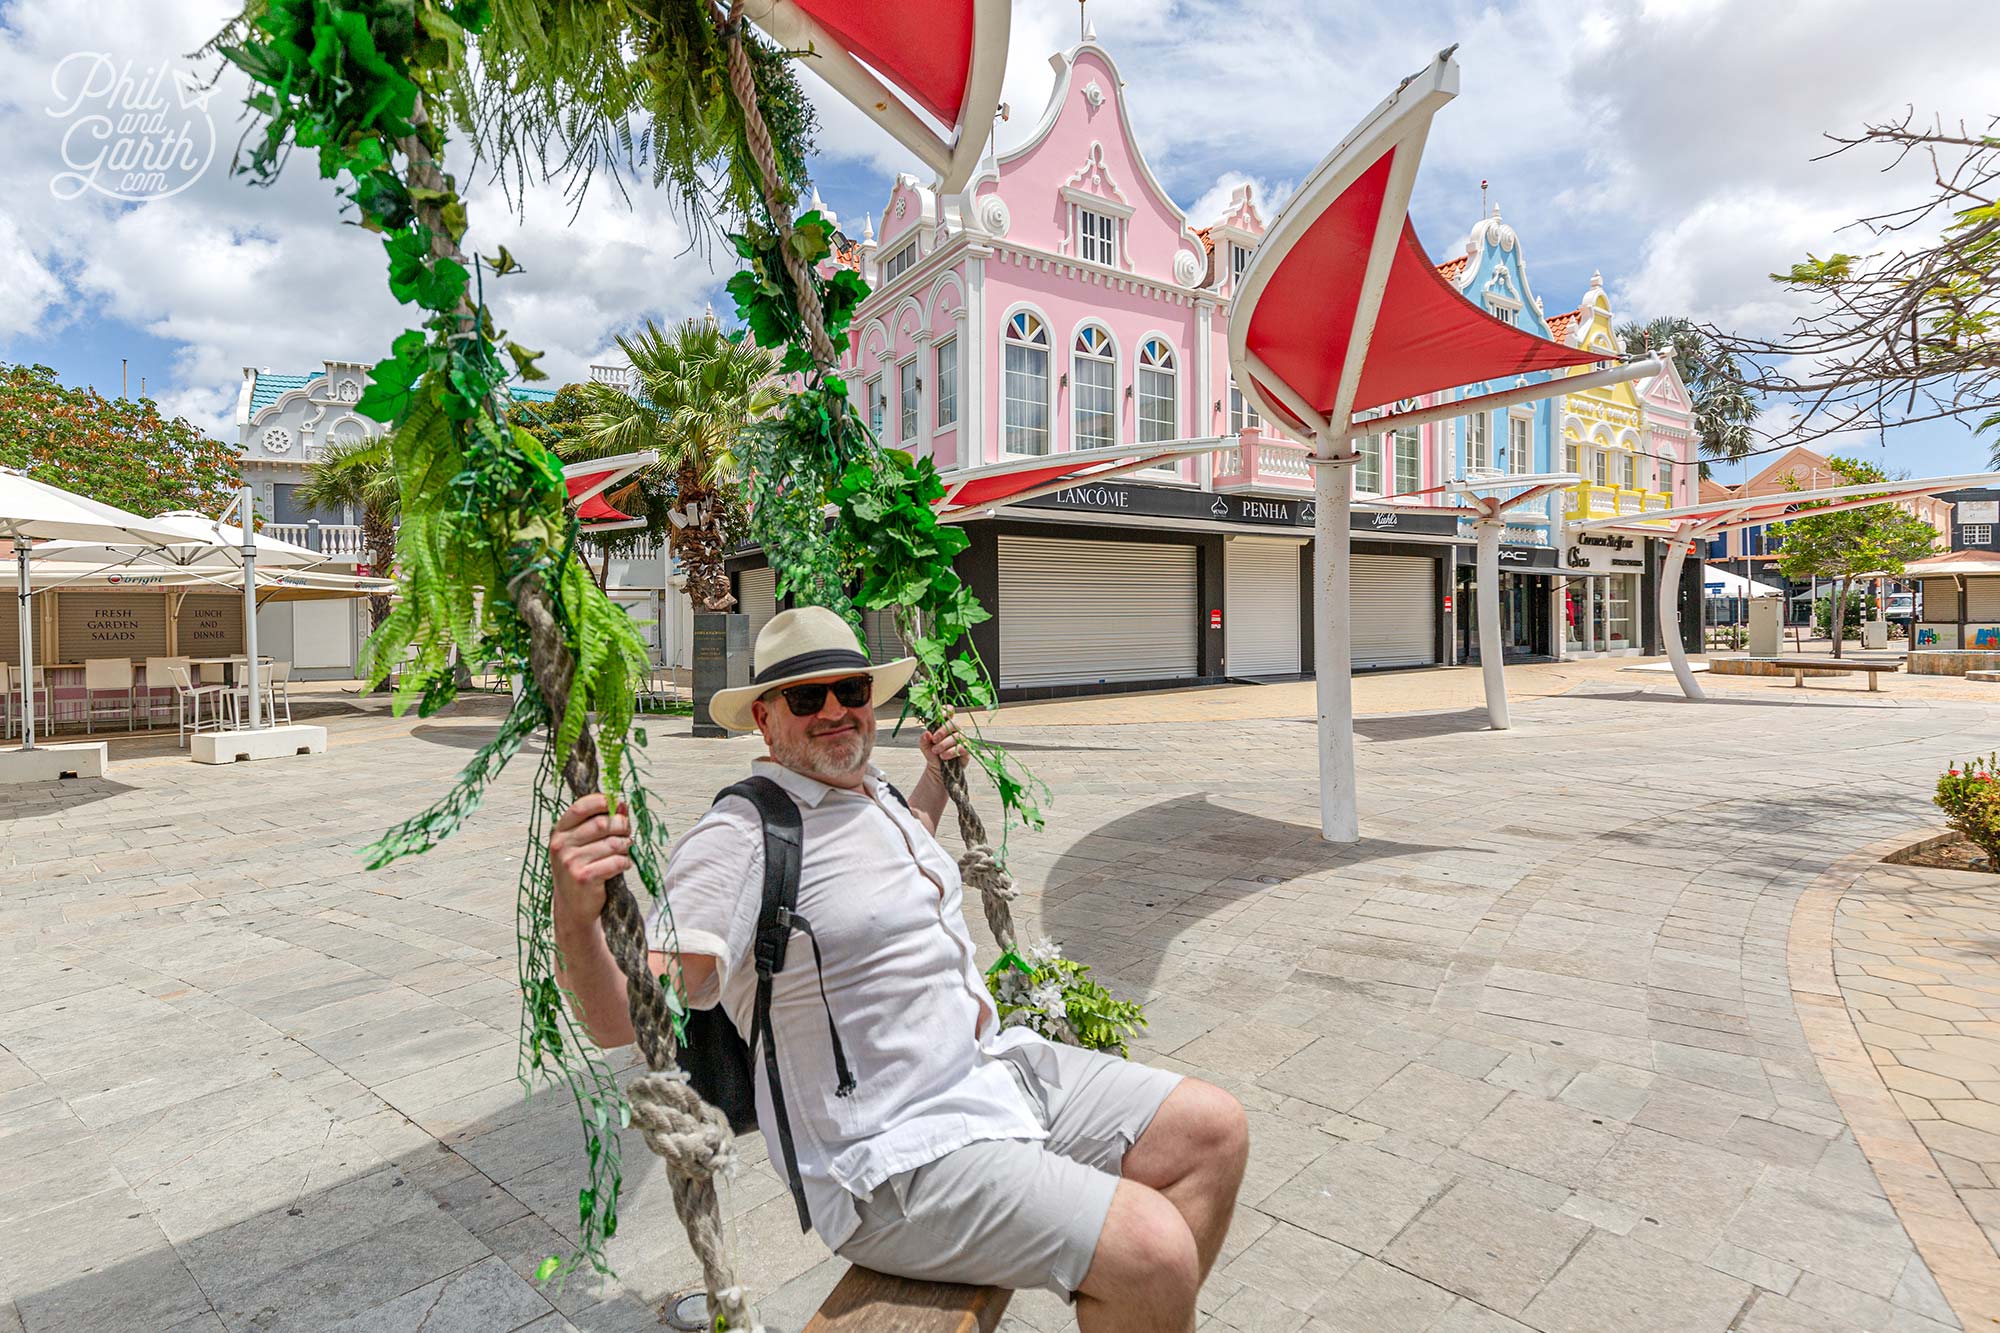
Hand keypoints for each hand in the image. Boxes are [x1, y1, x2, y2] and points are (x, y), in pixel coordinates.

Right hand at [551, 793, 630, 924]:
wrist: (573, 908)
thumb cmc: (580, 871)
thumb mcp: (582, 845)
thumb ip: (598, 823)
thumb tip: (621, 804)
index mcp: (560, 833)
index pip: (580, 807)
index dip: (602, 802)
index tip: (617, 803)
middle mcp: (562, 846)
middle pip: (602, 823)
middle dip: (622, 826)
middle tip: (626, 832)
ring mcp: (571, 862)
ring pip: (613, 843)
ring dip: (625, 846)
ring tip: (624, 851)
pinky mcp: (584, 878)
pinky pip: (616, 862)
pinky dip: (625, 862)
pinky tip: (622, 865)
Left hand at [919, 708, 967, 773]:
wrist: (937, 769)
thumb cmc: (933, 753)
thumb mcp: (924, 746)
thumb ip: (924, 739)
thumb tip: (927, 733)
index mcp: (945, 724)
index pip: (949, 712)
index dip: (946, 711)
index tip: (939, 715)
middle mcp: (955, 730)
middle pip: (954, 723)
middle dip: (942, 731)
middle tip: (934, 739)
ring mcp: (962, 739)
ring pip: (957, 736)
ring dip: (944, 744)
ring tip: (936, 751)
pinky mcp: (966, 750)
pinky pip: (962, 747)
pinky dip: (951, 752)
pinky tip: (944, 756)